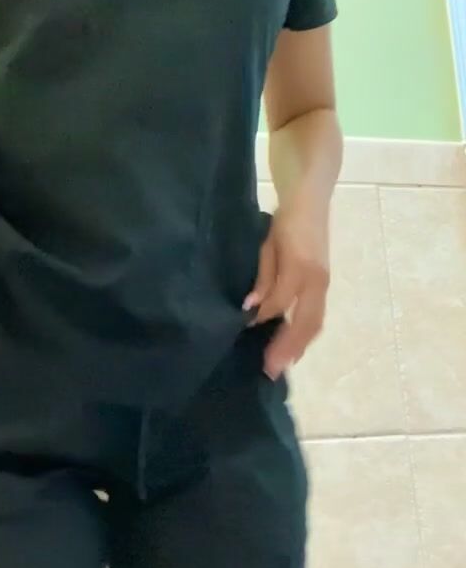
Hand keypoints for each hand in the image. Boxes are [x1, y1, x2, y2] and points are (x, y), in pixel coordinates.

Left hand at [243, 203, 330, 380]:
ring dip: (299, 347)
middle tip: (270, 370)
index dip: (262, 319)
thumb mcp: (267, 244)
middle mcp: (317, 280)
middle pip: (305, 323)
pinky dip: (305, 335)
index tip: (244, 332)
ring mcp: (323, 283)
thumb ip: (263, 278)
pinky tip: (292, 346)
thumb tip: (252, 310)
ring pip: (315, 323)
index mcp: (301, 267)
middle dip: (287, 348)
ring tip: (281, 364)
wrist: (311, 198)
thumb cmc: (285, 220)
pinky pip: (317, 316)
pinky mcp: (324, 284)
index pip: (281, 303)